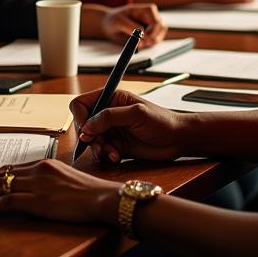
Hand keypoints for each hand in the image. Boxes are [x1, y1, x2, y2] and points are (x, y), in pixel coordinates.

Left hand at [0, 159, 119, 224]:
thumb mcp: (67, 180)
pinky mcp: (35, 200)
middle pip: (0, 176)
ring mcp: (35, 185)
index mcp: (44, 164)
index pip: (11, 169)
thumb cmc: (90, 193)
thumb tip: (38, 190)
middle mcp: (36, 171)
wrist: (101, 198)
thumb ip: (50, 181)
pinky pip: (4, 201)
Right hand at [70, 88, 184, 163]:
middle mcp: (108, 114)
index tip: (86, 132)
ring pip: (91, 141)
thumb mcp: (136, 114)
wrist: (178, 140)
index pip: (81, 104)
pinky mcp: (116, 145)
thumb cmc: (162, 121)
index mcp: (111, 99)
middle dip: (90, 138)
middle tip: (102, 146)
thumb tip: (86, 127)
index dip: (80, 118)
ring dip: (98, 150)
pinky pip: (101, 152)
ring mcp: (112, 130)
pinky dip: (105, 157)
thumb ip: (109, 117)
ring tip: (113, 155)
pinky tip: (117, 158)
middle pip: (83, 125)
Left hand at [91, 3, 166, 47]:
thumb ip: (130, 27)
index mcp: (146, 10)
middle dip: (153, 38)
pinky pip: (155, 40)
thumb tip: (143, 33)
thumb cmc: (113, 20)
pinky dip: (149, 45)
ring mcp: (152, 25)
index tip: (144, 42)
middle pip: (162, 28)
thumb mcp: (118, 22)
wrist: (108, 24)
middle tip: (141, 46)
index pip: (157, 22)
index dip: (152, 33)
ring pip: (160, 35)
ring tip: (139, 46)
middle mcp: (151, 16)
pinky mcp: (149, 33)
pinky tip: (139, 45)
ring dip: (152, 42)